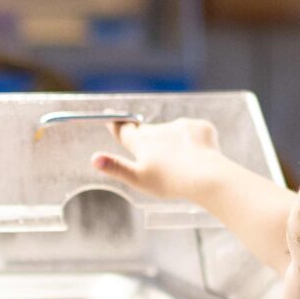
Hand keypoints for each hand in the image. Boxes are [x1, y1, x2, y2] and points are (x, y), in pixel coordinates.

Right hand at [92, 118, 227, 203]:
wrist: (206, 176)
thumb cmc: (170, 181)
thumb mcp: (139, 179)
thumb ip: (116, 168)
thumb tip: (93, 158)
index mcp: (143, 142)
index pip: (124, 130)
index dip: (117, 125)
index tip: (111, 117)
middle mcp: (159, 130)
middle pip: (150, 132)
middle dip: (149, 138)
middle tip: (154, 152)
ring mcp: (181, 126)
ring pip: (174, 133)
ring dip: (175, 144)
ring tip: (183, 165)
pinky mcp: (200, 127)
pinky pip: (195, 133)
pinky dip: (196, 143)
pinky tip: (200, 157)